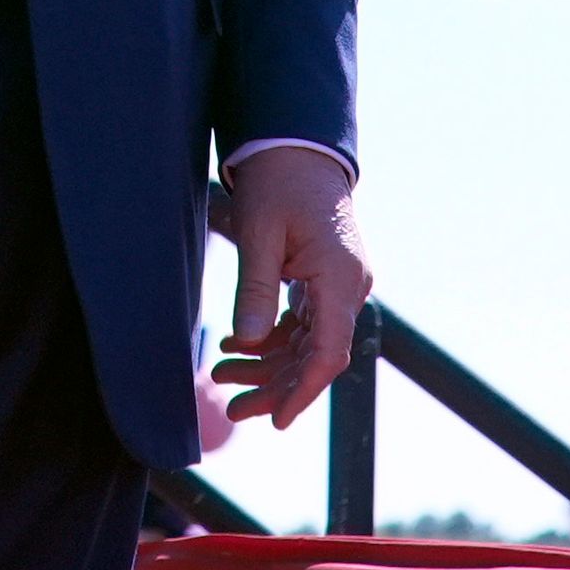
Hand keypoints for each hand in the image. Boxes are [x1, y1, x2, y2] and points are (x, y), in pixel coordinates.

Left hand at [212, 146, 369, 427]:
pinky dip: (271, 339)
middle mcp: (347, 287)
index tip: (276, 421)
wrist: (295, 147)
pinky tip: (236, 346)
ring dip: (268, 364)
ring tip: (221, 373)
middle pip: (316, 356)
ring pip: (307, 344)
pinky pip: (302, 324)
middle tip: (231, 406)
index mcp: (339, 278)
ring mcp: (338, 286)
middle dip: (276, 386)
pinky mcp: (324, 281)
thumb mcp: (259, 232)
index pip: (328, 352)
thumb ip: (255, 287)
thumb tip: (245, 341)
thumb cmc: (277, 182)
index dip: (302, 391)